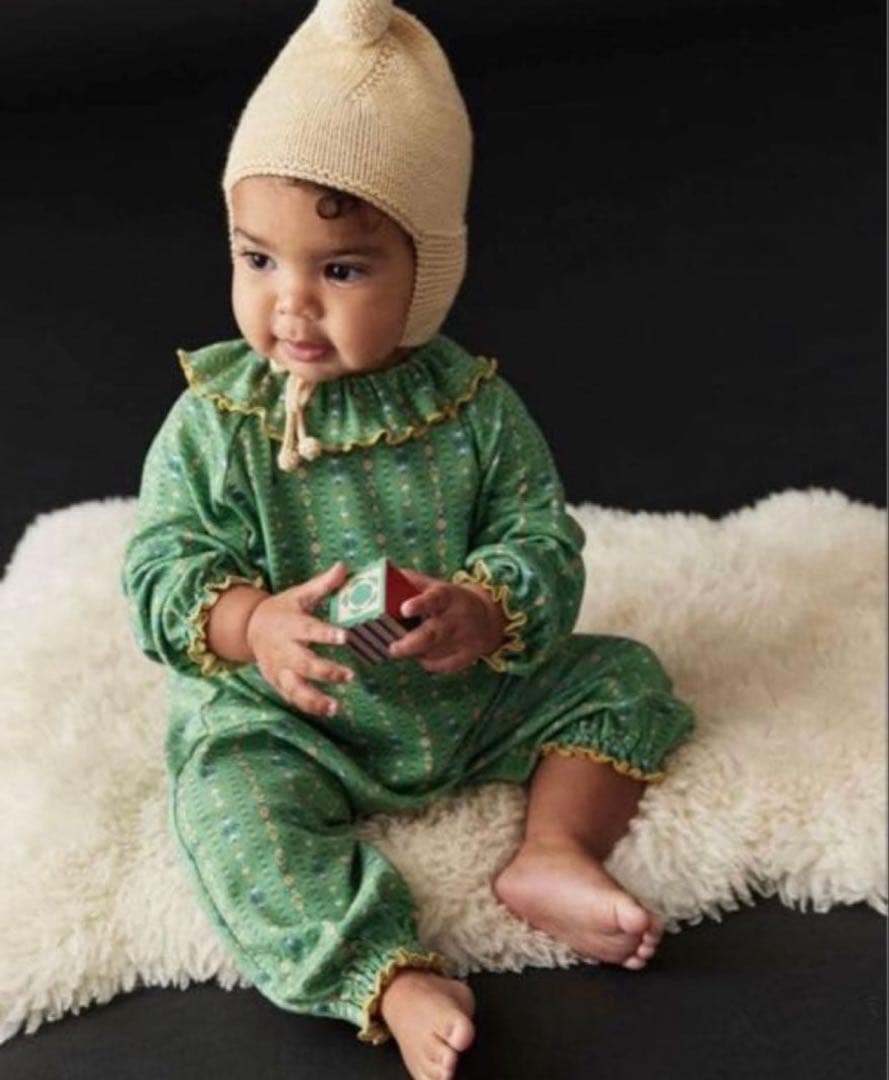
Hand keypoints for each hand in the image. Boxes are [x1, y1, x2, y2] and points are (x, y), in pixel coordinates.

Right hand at [246, 560, 354, 716]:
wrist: (250, 627)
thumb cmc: (283, 609)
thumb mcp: (300, 594)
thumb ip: (323, 584)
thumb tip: (344, 567)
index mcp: (290, 624)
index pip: (309, 629)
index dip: (326, 633)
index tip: (346, 636)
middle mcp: (283, 649)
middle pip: (303, 663)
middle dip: (326, 671)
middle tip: (350, 676)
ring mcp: (279, 668)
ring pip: (295, 688)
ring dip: (315, 699)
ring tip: (336, 707)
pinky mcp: (277, 682)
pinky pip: (292, 698)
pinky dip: (308, 707)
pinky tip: (329, 711)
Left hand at [388, 566, 507, 673]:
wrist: (487, 618)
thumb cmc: (450, 601)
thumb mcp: (435, 587)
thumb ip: (411, 583)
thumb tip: (383, 579)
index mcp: (447, 597)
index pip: (433, 599)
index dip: (419, 604)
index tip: (404, 609)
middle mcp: (457, 618)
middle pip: (431, 635)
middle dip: (408, 644)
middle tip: (392, 648)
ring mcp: (464, 639)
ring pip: (433, 653)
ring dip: (416, 653)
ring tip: (407, 647)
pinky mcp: (468, 656)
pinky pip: (442, 666)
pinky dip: (429, 663)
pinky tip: (424, 655)